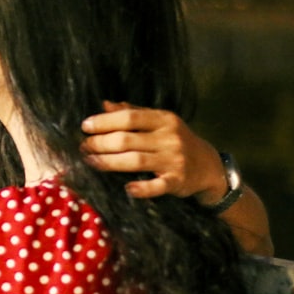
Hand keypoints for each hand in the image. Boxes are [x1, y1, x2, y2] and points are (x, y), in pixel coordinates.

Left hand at [80, 101, 224, 200]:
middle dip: (100, 143)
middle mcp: (169, 138)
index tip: (85, 126)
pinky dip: (141, 189)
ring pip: (135, 161)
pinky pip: (157, 186)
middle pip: (127, 139)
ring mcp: (174, 160)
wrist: (209, 166)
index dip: (104, 121)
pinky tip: (126, 188)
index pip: (129, 117)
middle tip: (84, 146)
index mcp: (163, 119)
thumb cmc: (176, 140)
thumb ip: (132, 113)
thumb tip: (104, 104)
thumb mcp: (159, 122)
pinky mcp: (177, 181)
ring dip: (109, 162)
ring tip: (90, 161)